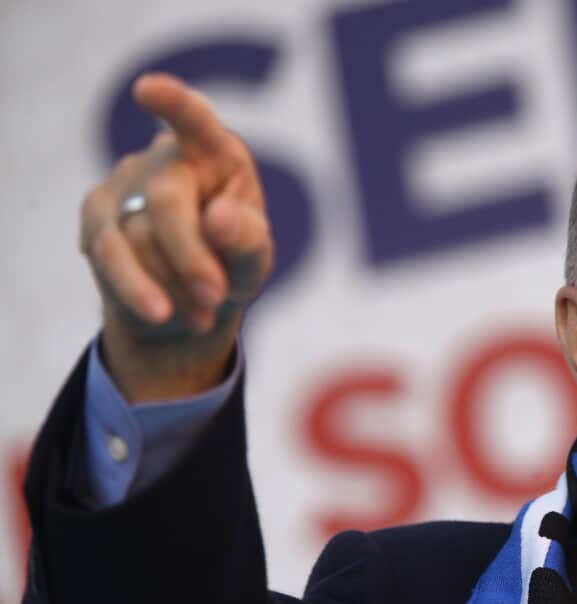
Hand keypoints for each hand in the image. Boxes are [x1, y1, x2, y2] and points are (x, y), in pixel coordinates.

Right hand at [80, 73, 271, 402]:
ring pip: (134, 237)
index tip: (147, 89)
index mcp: (216, 153)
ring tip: (203, 315)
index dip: (173, 104)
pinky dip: (139, 291)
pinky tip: (164, 310)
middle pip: (166, 201)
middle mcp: (163, 158)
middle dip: (192, 258)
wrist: (191, 301)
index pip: (195, 121)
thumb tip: (218, 219)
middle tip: (216, 297)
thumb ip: (247, 240)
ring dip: (170, 285)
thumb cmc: (233, 262)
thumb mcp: (255, 258)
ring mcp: (123, 182)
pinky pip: (109, 257)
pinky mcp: (95, 216)